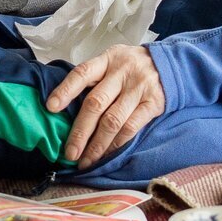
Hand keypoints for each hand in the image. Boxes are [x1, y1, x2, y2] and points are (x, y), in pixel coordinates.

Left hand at [46, 45, 166, 169]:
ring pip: (112, 120)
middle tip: (69, 153)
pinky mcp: (153, 103)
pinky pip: (131, 127)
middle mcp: (122, 73)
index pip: (82, 73)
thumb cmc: (131, 68)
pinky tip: (106, 154)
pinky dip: (116, 144)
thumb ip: (94, 79)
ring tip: (86, 160)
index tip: (50, 108)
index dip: (65, 91)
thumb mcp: (112, 61)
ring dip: (97, 145)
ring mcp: (138, 88)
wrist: (171, 64)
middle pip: (95, 104)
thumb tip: (65, 108)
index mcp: (107, 60)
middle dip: (79, 132)